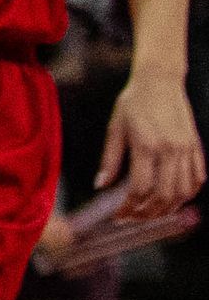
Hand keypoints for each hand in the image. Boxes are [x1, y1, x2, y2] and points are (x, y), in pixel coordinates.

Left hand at [100, 67, 204, 219]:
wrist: (160, 80)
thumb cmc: (132, 102)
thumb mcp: (115, 129)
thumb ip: (110, 160)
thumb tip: (100, 185)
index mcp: (147, 146)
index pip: (140, 190)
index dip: (128, 208)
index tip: (118, 216)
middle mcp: (170, 150)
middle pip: (164, 196)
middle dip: (147, 214)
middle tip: (132, 219)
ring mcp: (186, 149)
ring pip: (184, 192)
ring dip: (168, 209)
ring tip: (151, 213)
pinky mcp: (196, 146)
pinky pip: (198, 178)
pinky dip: (188, 194)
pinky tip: (174, 199)